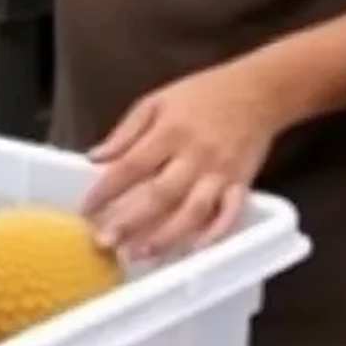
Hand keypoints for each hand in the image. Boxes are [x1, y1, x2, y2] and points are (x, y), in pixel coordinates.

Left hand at [82, 58, 289, 260]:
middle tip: (105, 242)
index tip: (86, 209)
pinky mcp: (243, 184)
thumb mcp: (156, 101)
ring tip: (139, 254)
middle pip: (161, 195)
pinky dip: (213, 234)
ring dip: (166, 236)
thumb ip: (125, 132)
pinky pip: (230, 214)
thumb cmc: (202, 95)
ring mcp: (221, 173)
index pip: (132, 166)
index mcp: (170, 132)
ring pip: (193, 212)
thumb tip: (94, 158)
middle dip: (131, 222)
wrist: (258, 91)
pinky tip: (193, 250)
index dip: (107, 190)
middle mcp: (196, 155)